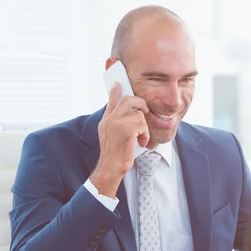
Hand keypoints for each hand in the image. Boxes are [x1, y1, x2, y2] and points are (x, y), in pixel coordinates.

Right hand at [90, 82, 149, 197]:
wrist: (111, 167)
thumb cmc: (115, 154)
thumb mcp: (111, 135)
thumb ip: (116, 123)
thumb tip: (129, 114)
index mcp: (106, 120)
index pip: (111, 100)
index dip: (116, 91)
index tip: (118, 83)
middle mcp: (109, 119)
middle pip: (127, 100)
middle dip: (140, 102)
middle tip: (145, 110)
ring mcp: (116, 123)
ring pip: (139, 115)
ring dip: (143, 128)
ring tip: (139, 138)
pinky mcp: (126, 129)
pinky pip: (142, 125)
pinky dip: (144, 135)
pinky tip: (140, 143)